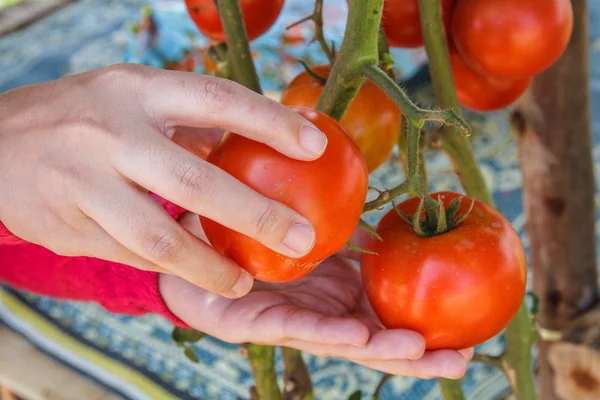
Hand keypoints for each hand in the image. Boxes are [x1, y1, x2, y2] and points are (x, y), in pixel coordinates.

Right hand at [0, 63, 328, 297]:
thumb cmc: (89, 116)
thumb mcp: (137, 97)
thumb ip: (194, 121)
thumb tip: (266, 141)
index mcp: (138, 90)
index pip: (217, 100)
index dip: (271, 122)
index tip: (317, 145)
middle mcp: (110, 133)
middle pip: (194, 182)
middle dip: (256, 216)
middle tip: (301, 239)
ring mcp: (84, 182)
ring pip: (158, 239)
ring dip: (210, 267)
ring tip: (245, 283)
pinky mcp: (68, 225)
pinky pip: (131, 256)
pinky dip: (171, 269)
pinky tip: (198, 274)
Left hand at [160, 213, 472, 379]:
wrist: (201, 242)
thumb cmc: (261, 238)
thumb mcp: (315, 231)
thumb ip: (352, 234)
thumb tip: (395, 223)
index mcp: (341, 295)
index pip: (390, 317)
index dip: (426, 328)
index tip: (472, 334)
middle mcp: (324, 314)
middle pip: (377, 341)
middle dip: (420, 355)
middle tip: (465, 358)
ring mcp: (296, 323)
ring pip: (346, 344)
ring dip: (387, 353)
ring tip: (429, 355)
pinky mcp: (260, 325)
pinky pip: (300, 328)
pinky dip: (333, 335)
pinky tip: (364, 339)